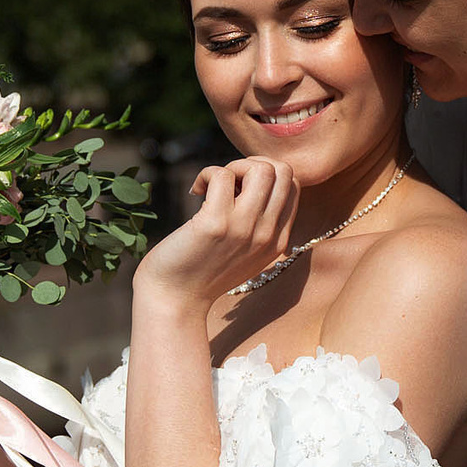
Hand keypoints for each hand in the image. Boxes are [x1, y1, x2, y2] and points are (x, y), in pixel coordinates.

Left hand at [132, 158, 299, 311]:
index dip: (265, 176)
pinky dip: (206, 174)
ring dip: (233, 167)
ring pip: (261, 169)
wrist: (173, 301)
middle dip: (253, 165)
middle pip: (283, 172)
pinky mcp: (215, 224)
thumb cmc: (201, 270)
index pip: (293, 186)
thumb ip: (258, 224)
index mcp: (278, 242)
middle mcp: (267, 235)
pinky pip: (222, 175)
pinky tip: (195, 191)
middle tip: (226, 184)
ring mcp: (243, 229)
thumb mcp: (244, 252)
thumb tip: (253, 177)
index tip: (238, 190)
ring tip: (213, 186)